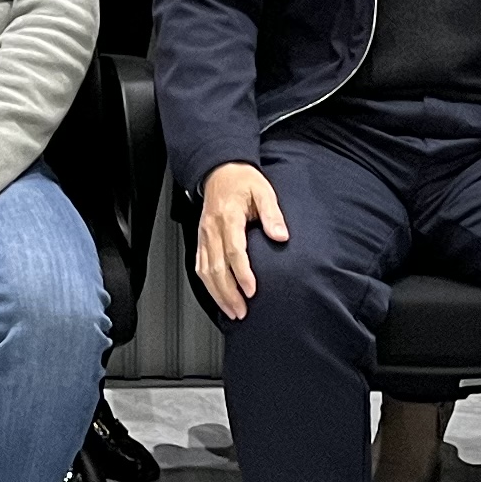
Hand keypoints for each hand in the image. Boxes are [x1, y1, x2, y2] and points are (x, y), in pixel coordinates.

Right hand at [194, 161, 289, 318]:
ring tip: (232, 310)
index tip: (252, 290)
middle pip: (216, 267)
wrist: (220, 170)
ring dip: (218, 294)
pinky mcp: (201, 239)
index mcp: (228, 216)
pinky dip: (207, 285)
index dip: (242, 273)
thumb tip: (280, 235)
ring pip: (205, 271)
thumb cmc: (242, 180)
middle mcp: (212, 228)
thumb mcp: (263, 190)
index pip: (233, 250)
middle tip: (242, 311)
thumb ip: (272, 213)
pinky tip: (217, 296)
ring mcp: (204, 235)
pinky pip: (200, 265)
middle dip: (228, 293)